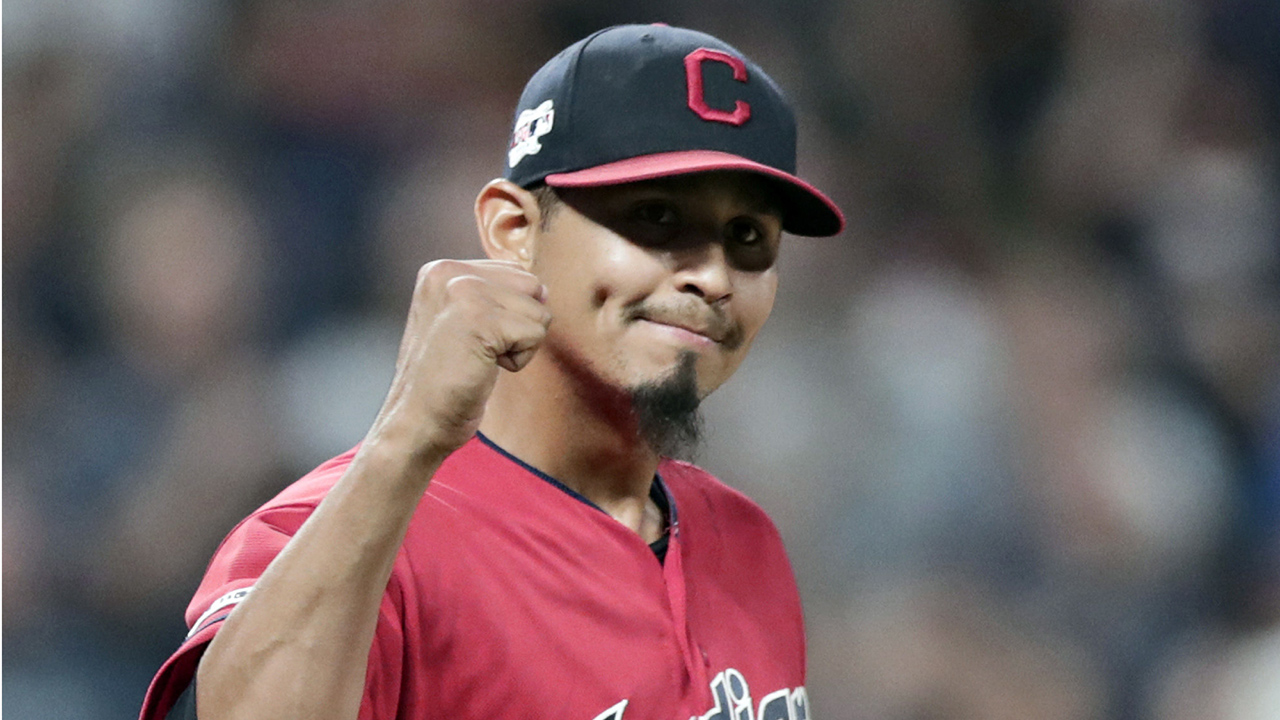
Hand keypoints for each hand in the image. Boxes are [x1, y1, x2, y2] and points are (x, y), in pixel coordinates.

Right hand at [365, 259, 550, 463]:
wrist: (417, 420)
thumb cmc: (444, 380)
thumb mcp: (462, 321)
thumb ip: (495, 295)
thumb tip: (543, 288)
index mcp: (442, 269)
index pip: (516, 272)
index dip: (508, 314)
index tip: (471, 338)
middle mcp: (449, 272)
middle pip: (531, 286)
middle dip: (518, 325)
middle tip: (476, 350)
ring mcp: (463, 292)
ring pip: (538, 311)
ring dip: (518, 345)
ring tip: (477, 359)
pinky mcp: (481, 319)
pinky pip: (535, 334)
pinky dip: (518, 360)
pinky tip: (483, 369)